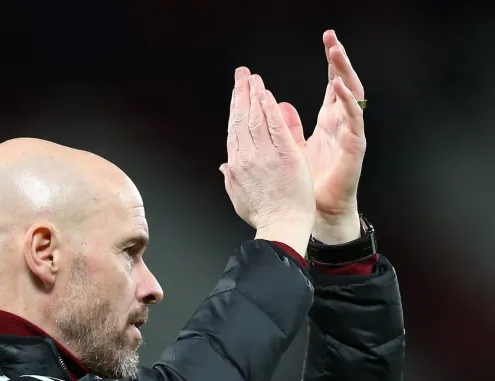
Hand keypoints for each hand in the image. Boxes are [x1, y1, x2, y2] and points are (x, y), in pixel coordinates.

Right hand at [220, 67, 315, 256]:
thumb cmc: (264, 216)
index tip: (236, 94)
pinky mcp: (285, 155)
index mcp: (237, 165)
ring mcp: (265, 155)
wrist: (281, 226)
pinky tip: (267, 93)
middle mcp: (247, 156)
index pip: (234, 129)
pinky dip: (270, 109)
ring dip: (254, 95)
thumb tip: (223, 166)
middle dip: (241, 93)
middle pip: (241, 118)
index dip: (235, 108)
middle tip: (242, 74)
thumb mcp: (239, 197)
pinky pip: (275, 127)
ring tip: (254, 78)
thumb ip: (230, 178)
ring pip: (256, 118)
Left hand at [278, 30, 365, 243]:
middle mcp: (340, 124)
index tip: (326, 40)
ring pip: (351, 96)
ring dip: (344, 72)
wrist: (316, 213)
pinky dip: (346, 100)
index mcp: (327, 122)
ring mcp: (349, 134)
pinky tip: (338, 85)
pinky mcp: (354, 147)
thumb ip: (286, 127)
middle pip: (342, 84)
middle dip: (338, 60)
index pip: (331, 85)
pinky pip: (353, 118)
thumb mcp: (290, 150)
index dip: (330, 64)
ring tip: (337, 51)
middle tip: (332, 37)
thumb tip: (275, 106)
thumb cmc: (304, 186)